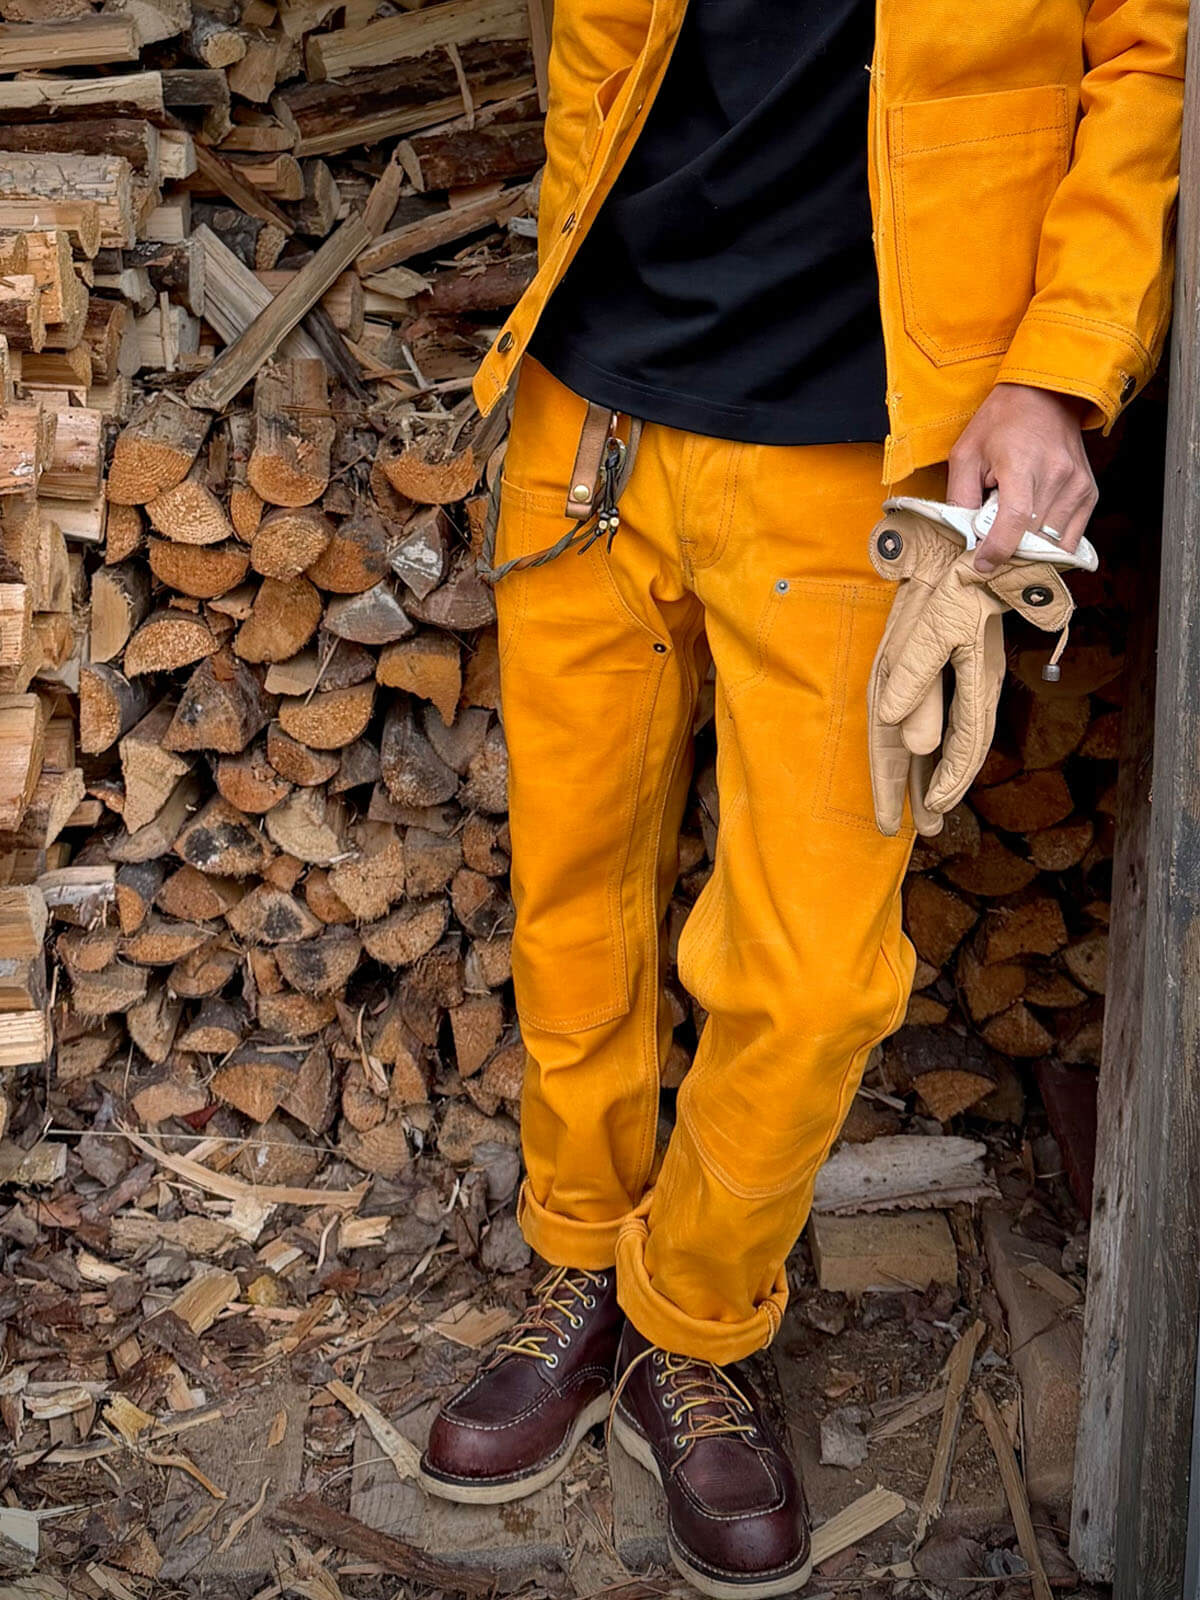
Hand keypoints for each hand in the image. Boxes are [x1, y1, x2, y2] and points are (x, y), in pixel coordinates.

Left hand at [946, 383, 1097, 574]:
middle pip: (1033, 538)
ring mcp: (1078, 486)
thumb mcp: (966, 454)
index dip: (996, 549)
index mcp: (1022, 464)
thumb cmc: (1001, 422)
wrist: (1045, 394)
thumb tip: (964, 538)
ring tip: (1011, 534)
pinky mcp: (1089, 494)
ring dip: (1029, 550)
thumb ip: (960, 497)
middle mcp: (1057, 476)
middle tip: (990, 548)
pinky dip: (1049, 545)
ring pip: (1052, 544)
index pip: (1014, 520)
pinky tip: (1031, 535)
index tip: (982, 564)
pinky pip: (1070, 538)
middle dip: (1009, 552)